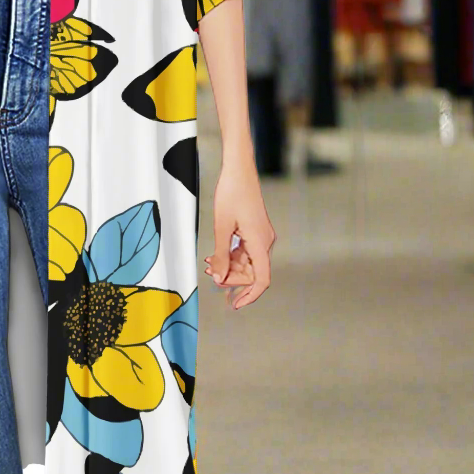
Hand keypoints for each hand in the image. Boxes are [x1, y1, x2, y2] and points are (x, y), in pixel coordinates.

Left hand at [204, 156, 275, 309]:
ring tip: (207, 263)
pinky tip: (214, 254)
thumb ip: (220, 255)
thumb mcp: (221, 227)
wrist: (238, 169)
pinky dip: (231, 255)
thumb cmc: (230, 193)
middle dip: (231, 277)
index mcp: (260, 243)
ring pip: (247, 262)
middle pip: (252, 272)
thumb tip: (218, 279)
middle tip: (208, 273)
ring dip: (229, 266)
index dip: (249, 296)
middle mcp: (265, 241)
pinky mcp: (255, 229)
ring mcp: (261, 235)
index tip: (234, 304)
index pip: (261, 280)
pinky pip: (245, 251)